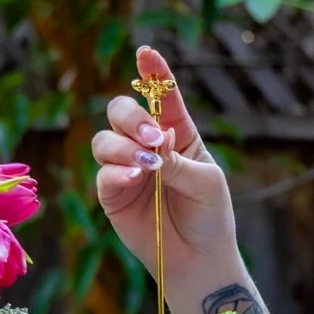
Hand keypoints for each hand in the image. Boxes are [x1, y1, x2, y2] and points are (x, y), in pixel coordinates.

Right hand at [93, 46, 237, 291]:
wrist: (199, 259)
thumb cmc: (210, 215)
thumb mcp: (207, 182)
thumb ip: (178, 160)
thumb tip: (153, 145)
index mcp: (175, 133)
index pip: (161, 96)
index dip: (152, 72)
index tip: (145, 53)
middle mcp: (145, 145)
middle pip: (120, 111)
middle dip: (131, 117)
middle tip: (153, 137)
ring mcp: (125, 169)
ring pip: (104, 140)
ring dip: (123, 146)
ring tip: (148, 165)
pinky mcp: (112, 195)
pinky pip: (103, 174)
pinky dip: (117, 173)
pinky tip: (136, 179)